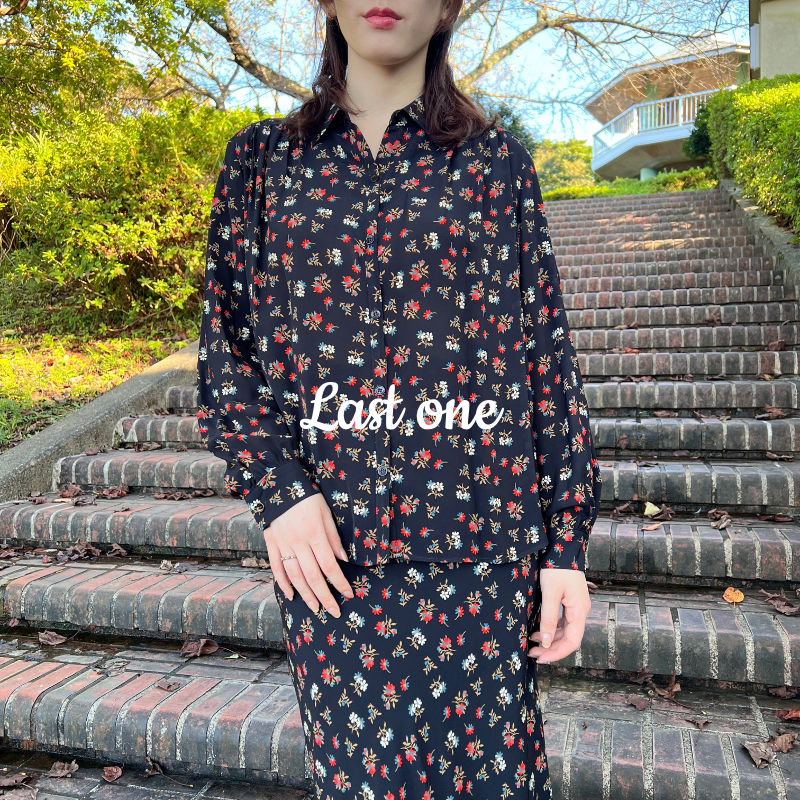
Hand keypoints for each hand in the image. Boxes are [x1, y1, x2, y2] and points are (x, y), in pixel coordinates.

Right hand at [263, 493, 354, 616]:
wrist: (278, 485)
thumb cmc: (307, 498)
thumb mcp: (326, 513)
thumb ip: (334, 537)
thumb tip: (343, 560)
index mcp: (315, 534)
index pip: (330, 565)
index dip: (339, 583)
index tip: (348, 595)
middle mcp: (298, 542)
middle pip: (313, 576)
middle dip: (325, 596)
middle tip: (334, 611)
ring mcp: (282, 544)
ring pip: (294, 576)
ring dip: (305, 594)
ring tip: (315, 608)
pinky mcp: (271, 543)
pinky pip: (276, 567)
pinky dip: (283, 583)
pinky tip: (291, 595)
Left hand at [527, 568, 590, 662]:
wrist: (563, 548)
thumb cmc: (557, 569)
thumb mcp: (550, 594)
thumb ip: (549, 619)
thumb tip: (547, 642)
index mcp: (579, 611)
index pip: (572, 642)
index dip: (557, 653)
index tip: (541, 658)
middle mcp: (581, 611)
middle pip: (569, 638)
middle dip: (551, 648)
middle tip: (533, 652)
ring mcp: (576, 606)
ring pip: (566, 630)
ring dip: (551, 638)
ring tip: (532, 642)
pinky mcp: (571, 601)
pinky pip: (563, 621)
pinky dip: (552, 628)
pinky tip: (539, 629)